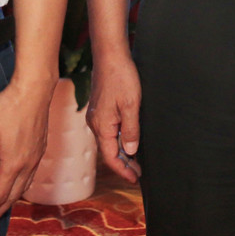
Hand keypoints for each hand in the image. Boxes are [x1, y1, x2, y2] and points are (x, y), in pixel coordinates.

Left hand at [0, 71, 54, 225]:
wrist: (34, 89)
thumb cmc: (8, 107)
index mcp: (13, 163)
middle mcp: (28, 164)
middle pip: (13, 195)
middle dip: (0, 210)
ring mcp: (37, 156)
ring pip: (25, 187)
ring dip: (12, 200)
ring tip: (1, 207)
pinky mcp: (41, 148)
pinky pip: (32, 176)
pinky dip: (22, 187)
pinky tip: (17, 183)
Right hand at [85, 50, 142, 182]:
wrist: (110, 56)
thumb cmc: (121, 78)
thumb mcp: (131, 106)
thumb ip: (131, 131)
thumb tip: (130, 152)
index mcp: (102, 126)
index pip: (111, 157)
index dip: (123, 170)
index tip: (135, 179)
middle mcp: (96, 123)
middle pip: (109, 151)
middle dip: (124, 164)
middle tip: (139, 173)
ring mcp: (97, 116)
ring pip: (109, 141)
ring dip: (122, 152)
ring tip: (136, 161)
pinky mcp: (100, 109)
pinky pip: (109, 131)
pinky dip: (119, 140)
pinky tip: (128, 140)